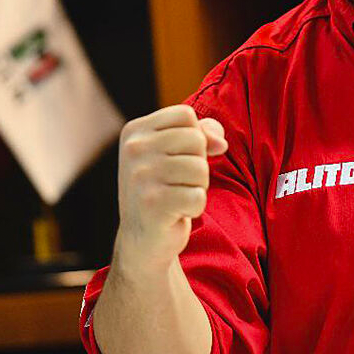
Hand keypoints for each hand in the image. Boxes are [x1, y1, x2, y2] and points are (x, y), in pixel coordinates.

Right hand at [113, 104, 227, 274]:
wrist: (143, 238)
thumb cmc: (164, 187)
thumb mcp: (177, 152)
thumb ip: (202, 133)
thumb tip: (220, 143)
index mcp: (135, 131)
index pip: (186, 115)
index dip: (195, 137)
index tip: (178, 157)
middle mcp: (133, 150)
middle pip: (196, 140)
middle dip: (198, 163)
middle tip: (178, 181)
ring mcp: (140, 177)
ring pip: (200, 168)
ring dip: (198, 186)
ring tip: (177, 195)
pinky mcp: (152, 204)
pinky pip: (198, 196)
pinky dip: (195, 207)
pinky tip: (176, 213)